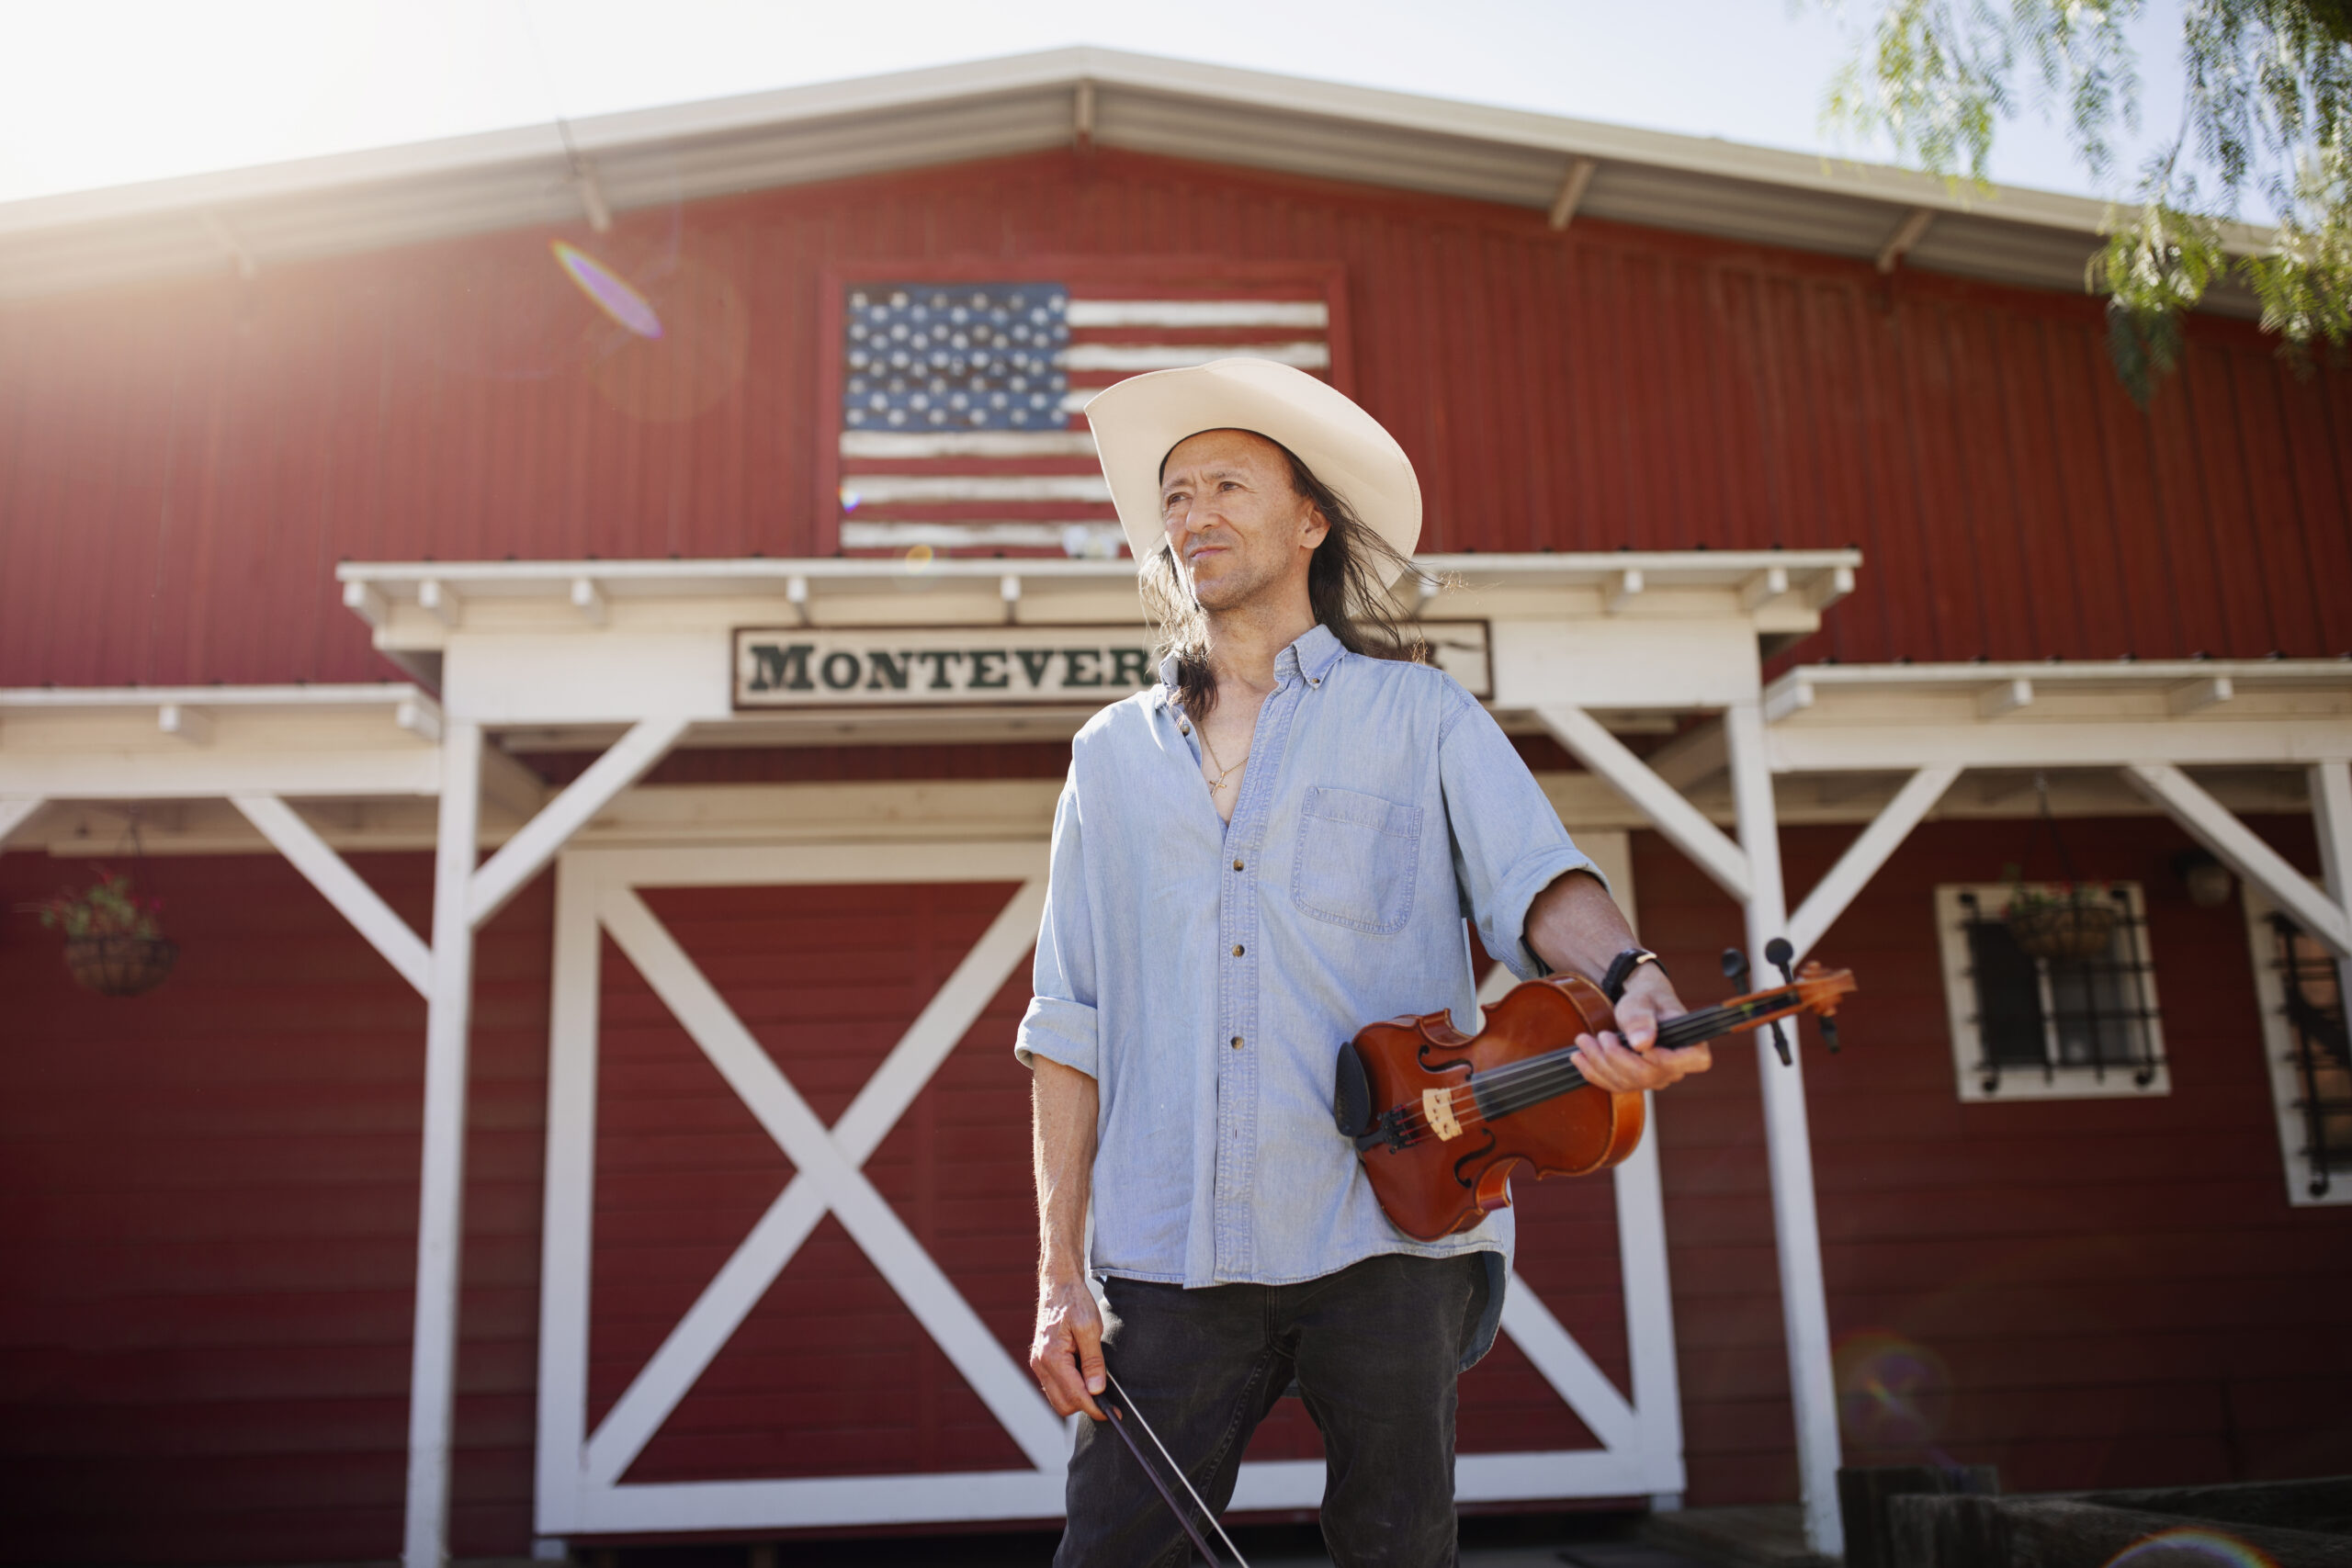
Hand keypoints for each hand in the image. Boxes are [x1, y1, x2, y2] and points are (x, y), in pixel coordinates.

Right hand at [1028, 1276, 1106, 1419]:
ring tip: (1095, 1379)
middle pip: (1064, 1404)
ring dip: (1077, 1396)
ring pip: (1058, 1398)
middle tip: (1108, 1397)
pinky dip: (1070, 1387)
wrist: (1058, 1285)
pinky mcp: (1040, 1362)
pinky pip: (1055, 1387)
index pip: (1075, 1395)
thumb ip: (1093, 1361)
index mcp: (1052, 1356)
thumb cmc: (1074, 1302)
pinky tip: (1083, 1373)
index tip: (1113, 1414)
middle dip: (1085, 1404)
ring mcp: (1038, 1363)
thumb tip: (1097, 1390)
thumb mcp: (1090, 1328)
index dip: (1095, 1408)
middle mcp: (1040, 1363)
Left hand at [1574, 968, 1710, 1091]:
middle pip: (1648, 1075)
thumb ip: (1642, 1018)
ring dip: (1599, 1063)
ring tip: (1582, 1039)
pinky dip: (1592, 1072)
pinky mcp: (1635, 1082)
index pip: (1694, 1061)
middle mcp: (1675, 1067)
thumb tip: (1642, 1044)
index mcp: (1691, 1044)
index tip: (1643, 1049)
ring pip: (1627, 1083)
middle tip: (1600, 1035)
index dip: (1668, 1060)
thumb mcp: (1643, 1001)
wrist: (1637, 1005)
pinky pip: (1614, 1085)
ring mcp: (1655, 1078)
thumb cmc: (1646, 999)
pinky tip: (1578, 1057)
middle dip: (1616, 1057)